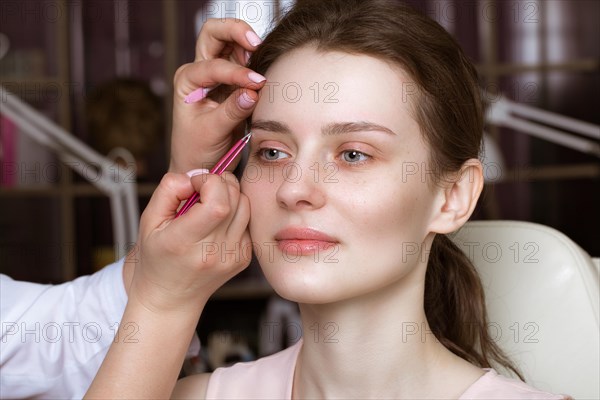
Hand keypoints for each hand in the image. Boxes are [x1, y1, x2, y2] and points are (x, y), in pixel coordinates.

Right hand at [127, 170, 250, 313]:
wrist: (170, 298)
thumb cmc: (156, 256)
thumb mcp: (149, 221)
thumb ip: (168, 190)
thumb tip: (195, 177)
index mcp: (185, 242)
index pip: (217, 203)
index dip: (209, 182)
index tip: (194, 185)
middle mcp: (213, 251)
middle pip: (235, 199)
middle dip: (220, 183)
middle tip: (201, 192)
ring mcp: (232, 257)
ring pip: (246, 207)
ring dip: (230, 196)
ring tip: (208, 204)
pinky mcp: (243, 258)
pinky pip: (247, 221)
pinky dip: (235, 214)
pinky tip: (216, 223)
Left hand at [170, 19, 266, 172]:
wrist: (200, 167)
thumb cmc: (197, 150)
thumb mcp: (212, 132)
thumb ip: (232, 110)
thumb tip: (254, 92)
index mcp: (187, 81)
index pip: (213, 66)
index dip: (236, 73)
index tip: (257, 84)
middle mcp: (200, 72)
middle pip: (214, 34)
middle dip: (234, 31)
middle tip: (254, 42)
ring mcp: (217, 76)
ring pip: (231, 43)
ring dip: (246, 43)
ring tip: (261, 52)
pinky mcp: (234, 85)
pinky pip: (246, 63)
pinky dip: (256, 60)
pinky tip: (266, 68)